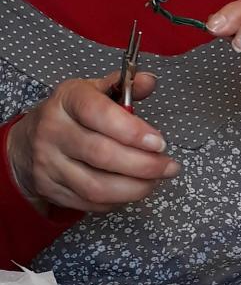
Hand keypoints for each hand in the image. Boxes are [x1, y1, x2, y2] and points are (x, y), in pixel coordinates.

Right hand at [6, 72, 175, 214]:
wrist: (26, 144)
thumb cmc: (69, 116)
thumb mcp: (91, 93)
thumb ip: (123, 88)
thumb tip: (150, 81)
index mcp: (66, 101)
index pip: (98, 113)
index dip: (132, 130)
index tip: (159, 142)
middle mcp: (53, 131)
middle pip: (102, 154)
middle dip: (144, 165)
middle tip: (169, 167)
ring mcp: (48, 163)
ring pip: (96, 186)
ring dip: (135, 188)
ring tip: (155, 181)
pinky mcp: (50, 189)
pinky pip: (90, 203)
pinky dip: (118, 201)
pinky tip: (131, 190)